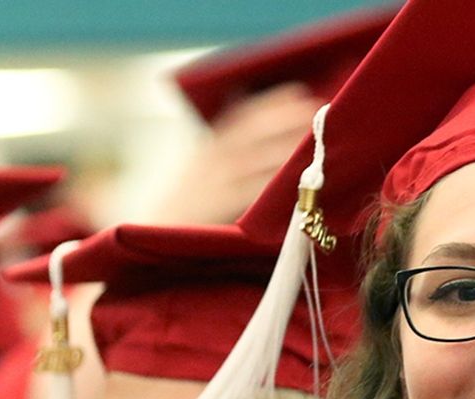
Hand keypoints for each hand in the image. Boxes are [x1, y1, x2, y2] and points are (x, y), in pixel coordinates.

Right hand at [147, 83, 324, 224]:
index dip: (271, 102)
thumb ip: (226, 142)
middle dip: (285, 118)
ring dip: (288, 148)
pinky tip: (297, 177)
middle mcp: (212, 158)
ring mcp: (216, 181)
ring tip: (314, 141)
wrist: (159, 230)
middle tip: (316, 110)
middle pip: (253, 132)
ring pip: (258, 160)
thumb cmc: (190, 198)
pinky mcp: (221, 205)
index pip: (242, 115)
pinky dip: (276, 183)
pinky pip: (254, 191)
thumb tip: (254, 109)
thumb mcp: (202, 164)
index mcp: (210, 145)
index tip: (298, 91)